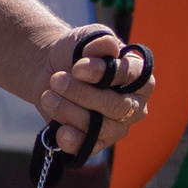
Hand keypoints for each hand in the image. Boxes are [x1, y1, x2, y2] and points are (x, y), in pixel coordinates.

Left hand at [39, 28, 152, 155]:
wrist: (52, 73)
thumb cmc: (76, 54)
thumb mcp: (86, 39)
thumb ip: (99, 41)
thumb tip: (108, 46)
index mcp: (139, 77)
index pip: (129, 77)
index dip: (103, 73)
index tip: (77, 67)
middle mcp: (133, 105)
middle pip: (116, 106)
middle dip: (82, 94)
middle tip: (57, 80)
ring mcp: (116, 127)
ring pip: (100, 128)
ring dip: (70, 112)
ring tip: (48, 96)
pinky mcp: (97, 143)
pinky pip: (88, 148)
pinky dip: (72, 140)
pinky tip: (59, 129)